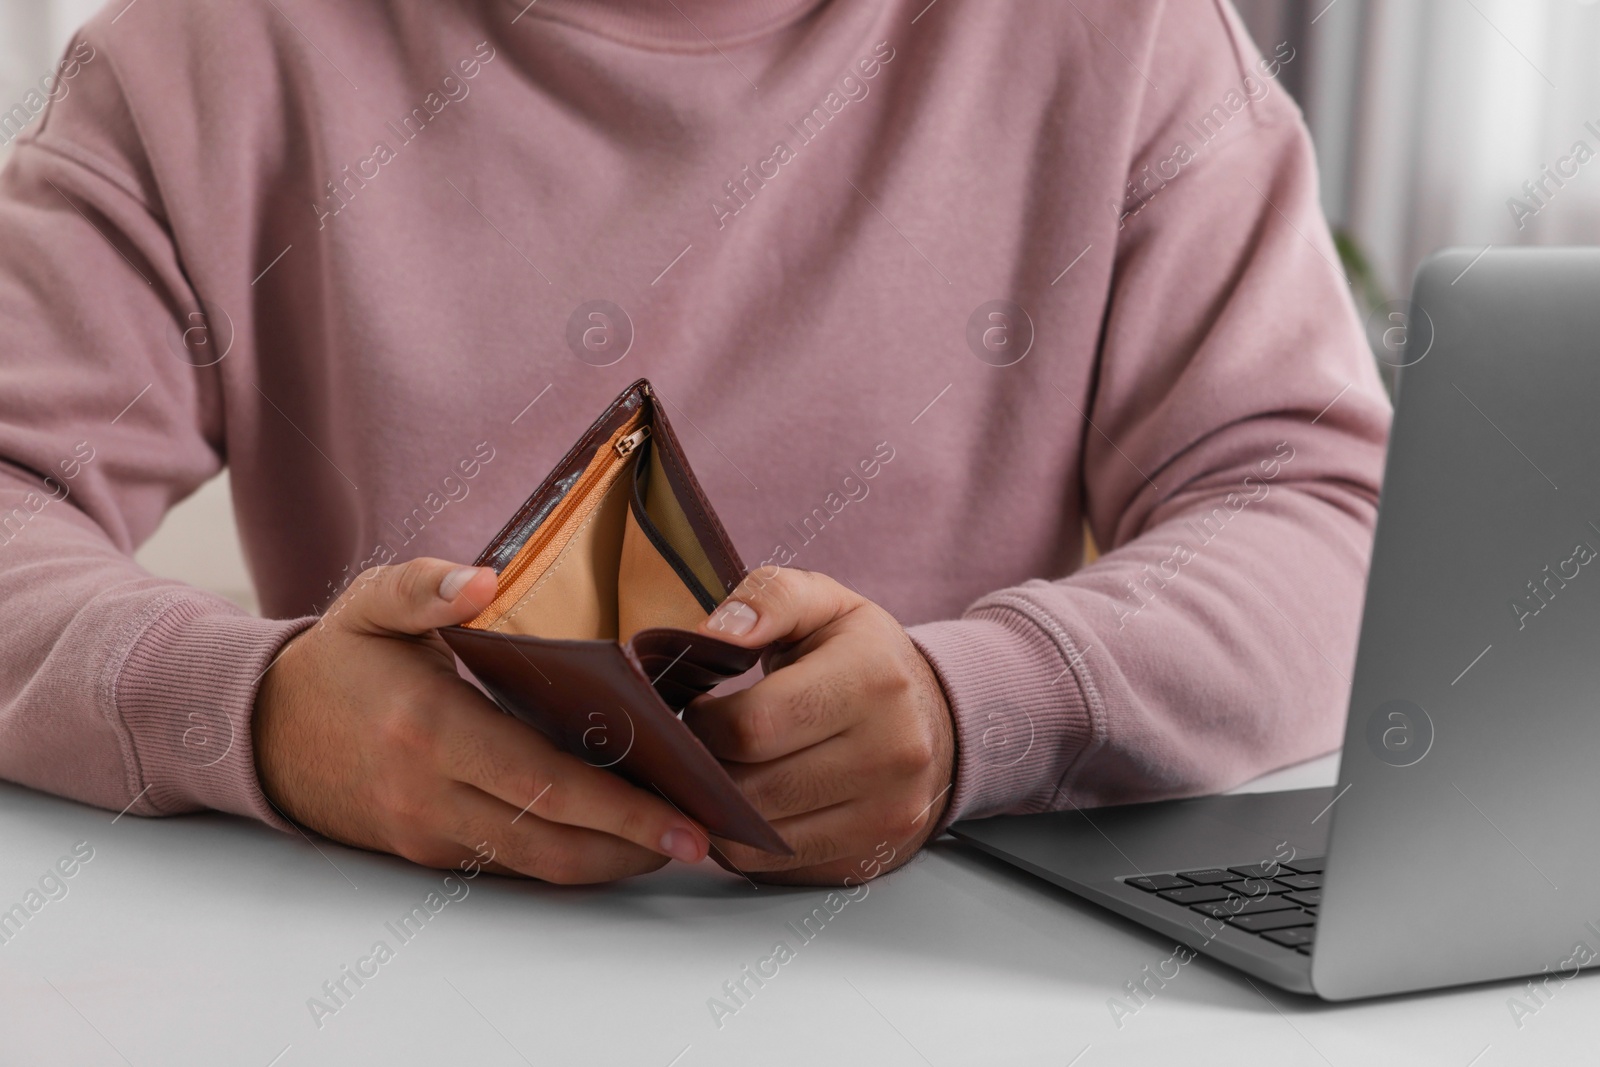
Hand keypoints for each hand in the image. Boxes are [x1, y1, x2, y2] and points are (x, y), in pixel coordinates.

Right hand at [252, 557, 708, 882]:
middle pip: (554, 843)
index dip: (620, 810)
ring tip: (674, 842)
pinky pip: (512, 868)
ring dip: (610, 864)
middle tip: (703, 837)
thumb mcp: (370, 605)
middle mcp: (432, 795)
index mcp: (431, 729)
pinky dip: (570, 860)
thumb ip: (424, 586)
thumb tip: (482, 576)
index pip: (544, 784)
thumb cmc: (337, 663)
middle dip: (635, 848)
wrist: (260, 734)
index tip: (684, 818)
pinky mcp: (430, 853)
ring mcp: (431, 833)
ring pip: (537, 868)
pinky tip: (616, 840)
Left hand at [683, 567, 954, 884]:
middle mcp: (891, 752)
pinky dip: (744, 841)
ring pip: (760, 835)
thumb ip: (767, 600)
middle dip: (705, 769)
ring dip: (718, 811)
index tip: (699, 709)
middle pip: (755, 788)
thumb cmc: (860, 655)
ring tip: (715, 773)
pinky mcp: (872, 853)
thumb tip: (712, 634)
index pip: (754, 725)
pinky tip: (743, 805)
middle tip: (696, 746)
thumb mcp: (822, 602)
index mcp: (873, 679)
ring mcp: (887, 811)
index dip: (705, 722)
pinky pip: (778, 865)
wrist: (934, 715)